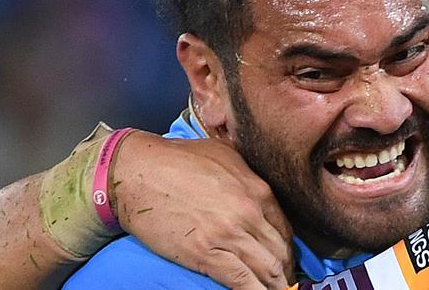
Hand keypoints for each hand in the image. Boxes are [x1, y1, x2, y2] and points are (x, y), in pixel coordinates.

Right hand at [111, 131, 293, 289]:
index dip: (288, 249)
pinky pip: (242, 281)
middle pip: (280, 252)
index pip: (286, 229)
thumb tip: (257, 187)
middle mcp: (250, 213)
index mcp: (257, 189)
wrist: (140, 172)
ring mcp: (229, 234)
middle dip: (285, 271)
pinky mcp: (206, 254)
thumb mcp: (226, 152)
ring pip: (268, 271)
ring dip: (275, 285)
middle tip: (284, 282)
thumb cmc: (179, 158)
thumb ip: (248, 172)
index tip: (286, 259)